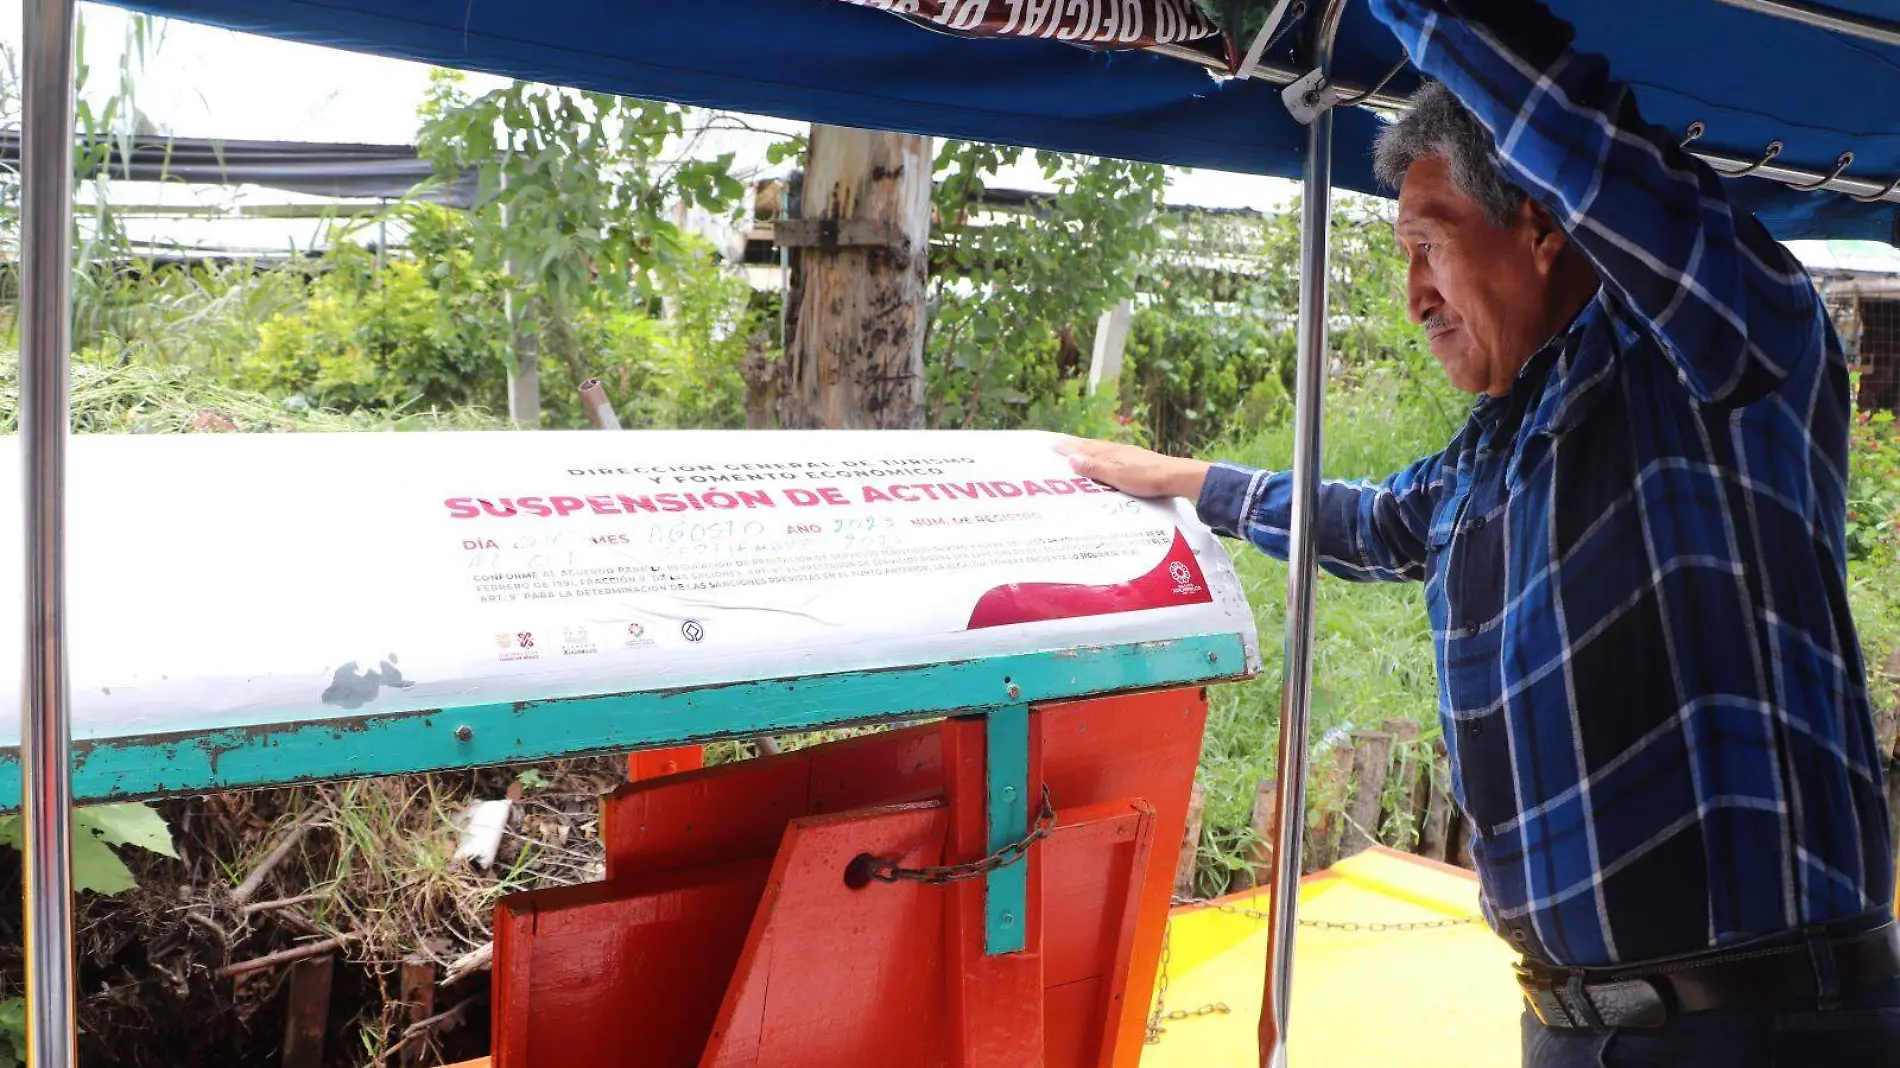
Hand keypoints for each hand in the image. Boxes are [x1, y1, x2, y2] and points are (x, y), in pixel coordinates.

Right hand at [1052, 436, 1209, 500]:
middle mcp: (1116, 450)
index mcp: (1109, 454)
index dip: (1067, 447)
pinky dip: (1100, 453)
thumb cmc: (1146, 478)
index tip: (1052, 443)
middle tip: (1059, 441)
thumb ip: (1094, 467)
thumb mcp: (1116, 476)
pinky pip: (1111, 453)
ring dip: (1087, 447)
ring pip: (1101, 449)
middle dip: (1074, 444)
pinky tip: (1104, 456)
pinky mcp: (1136, 459)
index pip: (1082, 449)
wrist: (1175, 476)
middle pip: (1090, 446)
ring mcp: (1127, 454)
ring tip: (1077, 447)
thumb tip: (1071, 457)